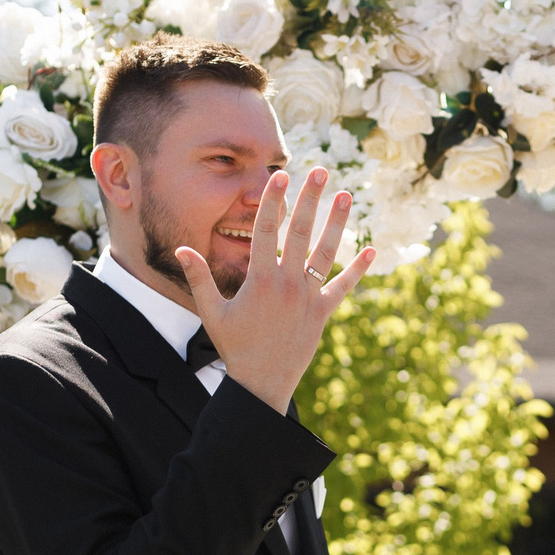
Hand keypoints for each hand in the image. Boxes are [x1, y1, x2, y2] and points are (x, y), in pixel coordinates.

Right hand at [173, 168, 374, 413]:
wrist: (261, 382)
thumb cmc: (234, 347)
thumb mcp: (212, 312)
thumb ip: (199, 278)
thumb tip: (182, 249)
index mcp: (260, 279)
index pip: (267, 229)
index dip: (274, 200)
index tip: (281, 175)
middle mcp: (287, 283)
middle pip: (300, 232)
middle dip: (311, 199)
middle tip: (322, 172)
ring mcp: (308, 297)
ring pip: (325, 253)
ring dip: (337, 223)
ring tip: (347, 196)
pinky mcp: (323, 313)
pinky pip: (343, 287)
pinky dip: (358, 270)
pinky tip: (372, 250)